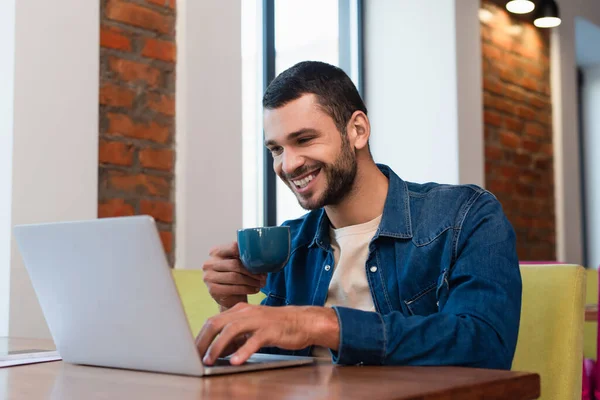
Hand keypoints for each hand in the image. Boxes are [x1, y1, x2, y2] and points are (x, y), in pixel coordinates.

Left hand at [195, 303, 339, 364]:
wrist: (303, 322)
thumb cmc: (275, 327)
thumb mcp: (251, 329)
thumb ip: (235, 337)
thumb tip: (216, 350)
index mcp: (239, 310)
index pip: (212, 321)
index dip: (199, 337)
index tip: (191, 352)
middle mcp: (246, 312)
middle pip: (217, 323)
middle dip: (202, 341)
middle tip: (194, 357)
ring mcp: (258, 320)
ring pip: (232, 330)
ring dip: (217, 347)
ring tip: (210, 361)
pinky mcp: (271, 330)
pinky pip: (254, 341)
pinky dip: (243, 351)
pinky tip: (235, 361)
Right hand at [202, 242, 266, 308]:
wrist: (229, 296)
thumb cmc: (236, 275)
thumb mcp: (238, 263)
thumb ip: (244, 257)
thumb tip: (263, 257)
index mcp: (215, 252)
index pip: (232, 247)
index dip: (247, 253)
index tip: (259, 260)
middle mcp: (209, 263)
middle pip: (235, 264)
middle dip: (251, 271)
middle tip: (263, 276)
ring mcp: (209, 277)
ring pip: (235, 277)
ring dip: (251, 281)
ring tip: (261, 283)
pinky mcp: (213, 290)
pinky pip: (233, 288)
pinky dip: (247, 289)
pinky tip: (254, 289)